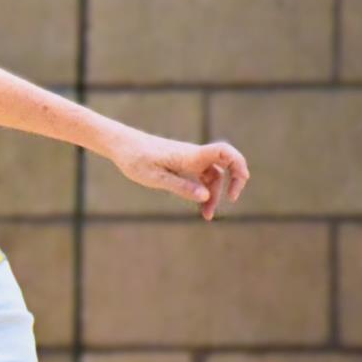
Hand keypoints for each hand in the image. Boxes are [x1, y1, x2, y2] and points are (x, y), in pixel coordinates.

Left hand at [112, 135, 249, 221]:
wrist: (122, 145)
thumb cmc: (135, 159)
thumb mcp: (155, 178)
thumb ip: (180, 187)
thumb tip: (205, 197)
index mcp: (191, 156)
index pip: (225, 152)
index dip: (239, 167)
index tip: (233, 192)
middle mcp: (195, 155)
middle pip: (226, 165)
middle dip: (231, 184)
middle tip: (228, 203)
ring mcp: (191, 159)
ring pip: (213, 176)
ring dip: (214, 194)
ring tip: (207, 215)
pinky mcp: (184, 164)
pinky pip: (202, 177)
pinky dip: (203, 191)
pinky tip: (200, 205)